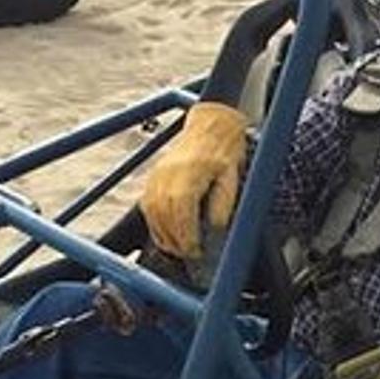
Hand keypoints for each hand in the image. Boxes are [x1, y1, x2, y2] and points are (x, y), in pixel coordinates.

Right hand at [141, 102, 248, 258]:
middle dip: (175, 239)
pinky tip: (167, 234)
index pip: (182, 209)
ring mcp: (158, 174)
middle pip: (164, 214)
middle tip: (189, 253)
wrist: (211, 125)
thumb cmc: (224, 150)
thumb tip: (214, 228)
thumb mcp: (232, 177)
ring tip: (179, 248)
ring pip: (152, 211)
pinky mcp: (153, 176)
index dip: (187, 234)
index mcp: (191, 171)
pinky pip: (147, 205)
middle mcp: (169, 172)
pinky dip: (155, 223)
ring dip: (163, 234)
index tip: (196, 250)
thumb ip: (222, 204)